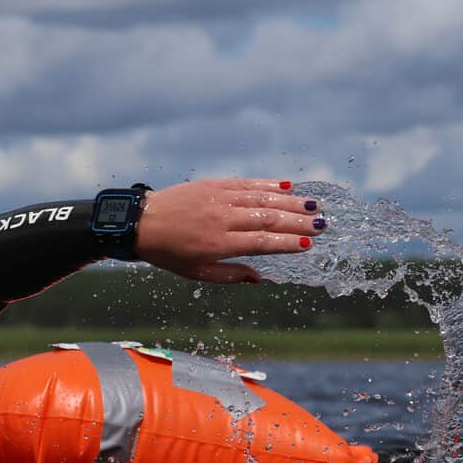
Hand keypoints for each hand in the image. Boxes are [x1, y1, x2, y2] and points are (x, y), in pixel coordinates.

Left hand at [134, 178, 322, 282]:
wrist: (140, 222)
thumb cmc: (167, 252)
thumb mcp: (195, 273)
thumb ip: (229, 275)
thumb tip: (259, 278)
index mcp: (217, 244)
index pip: (261, 243)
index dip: (287, 243)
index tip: (308, 245)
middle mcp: (221, 219)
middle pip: (268, 219)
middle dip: (298, 222)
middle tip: (322, 225)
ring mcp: (218, 198)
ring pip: (262, 199)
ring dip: (290, 202)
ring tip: (313, 207)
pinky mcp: (214, 185)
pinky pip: (246, 184)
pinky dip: (268, 185)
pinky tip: (287, 187)